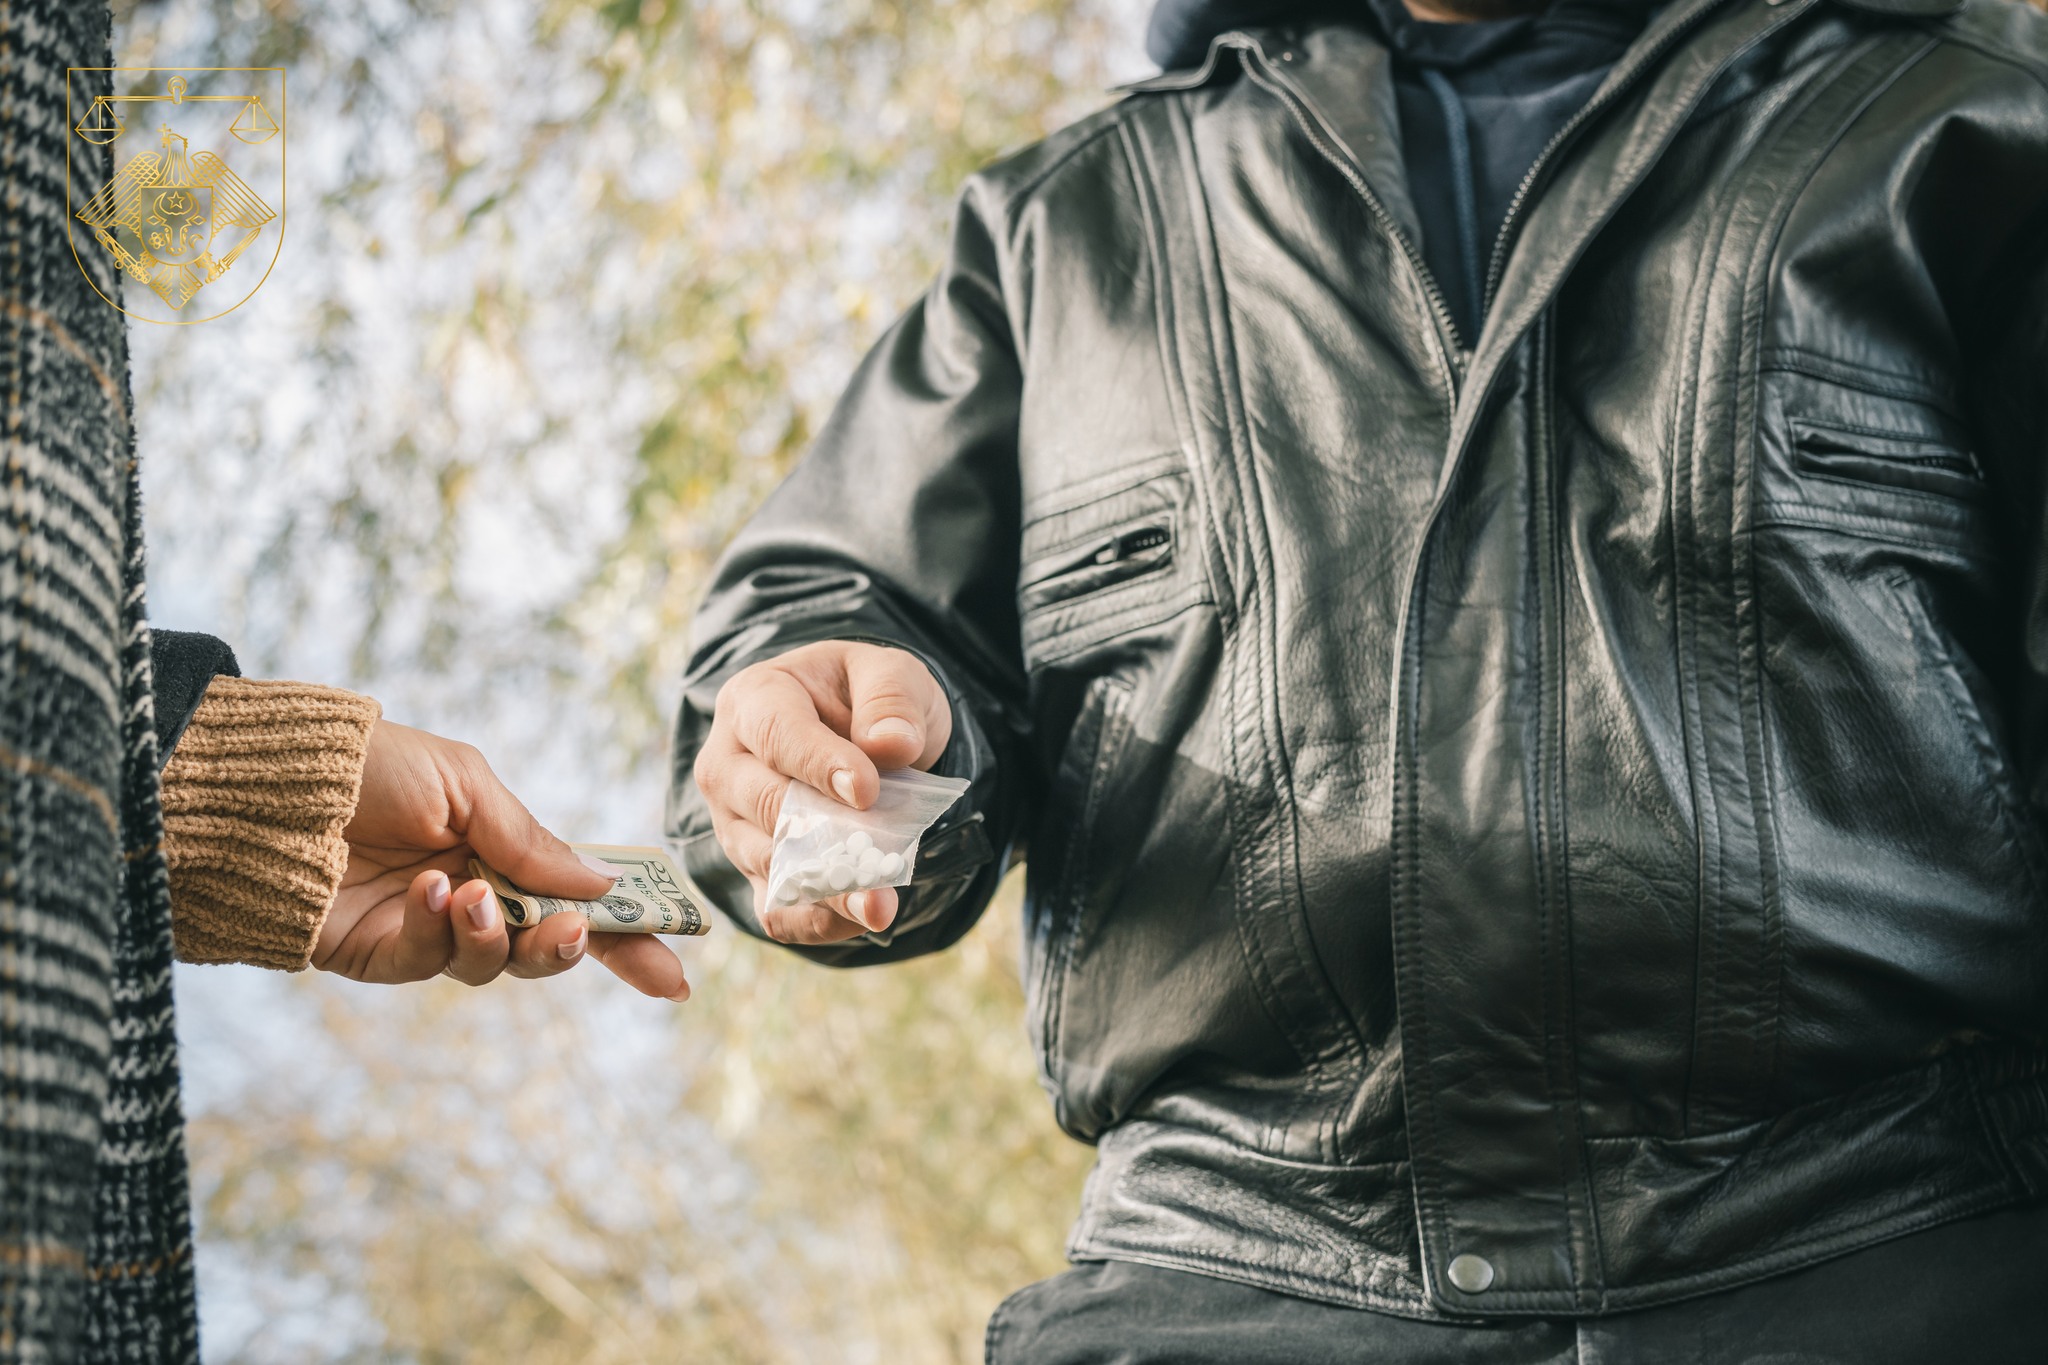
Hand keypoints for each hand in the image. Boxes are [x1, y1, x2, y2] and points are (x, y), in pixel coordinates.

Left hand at [313, 719, 690, 999]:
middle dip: (571, 949)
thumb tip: (602, 887)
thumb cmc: (367, 765)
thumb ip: (529, 838)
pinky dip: (436, 930)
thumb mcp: (464, 781)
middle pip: (545, 946)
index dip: (629, 936)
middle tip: (573, 936)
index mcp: (500, 847)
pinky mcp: (379, 955)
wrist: (264, 785)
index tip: (677, 969)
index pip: (577, 899)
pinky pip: (431, 961)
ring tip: (469, 895)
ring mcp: (427, 928)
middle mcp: (472, 893)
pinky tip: (424, 892)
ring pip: (494, 965)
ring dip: (497, 937)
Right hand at [694, 641, 950, 943]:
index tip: (867, 791)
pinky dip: (818, 920)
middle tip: (880, 861)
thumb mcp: (891, 674)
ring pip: (770, 863)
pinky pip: (775, 909)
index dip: (819, 764)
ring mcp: (733, 823)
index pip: (776, 734)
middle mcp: (727, 765)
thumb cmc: (865, 698)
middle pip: (764, 805)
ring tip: (880, 903)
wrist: (858, 735)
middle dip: (825, 836)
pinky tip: (863, 917)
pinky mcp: (754, 870)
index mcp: (753, 700)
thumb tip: (891, 745)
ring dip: (829, 888)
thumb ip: (892, 700)